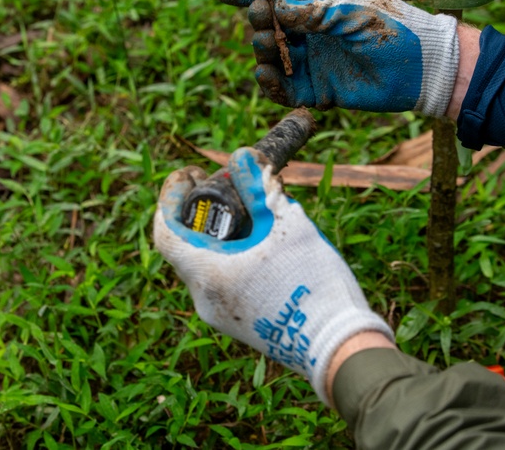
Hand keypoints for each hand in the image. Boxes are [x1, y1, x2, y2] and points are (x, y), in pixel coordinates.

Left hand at [153, 147, 393, 402]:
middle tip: (220, 184)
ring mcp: (221, 315)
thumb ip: (261, 189)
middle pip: (186, 245)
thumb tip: (244, 158)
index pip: (165, 231)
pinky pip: (223, 281)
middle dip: (199, 211)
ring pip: (206, 264)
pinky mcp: (240, 323)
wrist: (340, 347)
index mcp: (208, 275)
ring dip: (219, 234)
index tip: (190, 174)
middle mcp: (205, 300)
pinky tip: (262, 242)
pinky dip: (232, 255)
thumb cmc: (314, 286)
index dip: (170, 197)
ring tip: (250, 210)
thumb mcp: (288, 227)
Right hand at [216, 0, 459, 115]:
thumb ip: (309, 12)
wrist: (421, 70)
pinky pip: (284, 89)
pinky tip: (267, 77)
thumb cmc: (391, 29)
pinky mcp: (318, 90)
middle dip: (257, 23)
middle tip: (262, 23)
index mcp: (320, 0)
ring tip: (266, 53)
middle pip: (268, 24)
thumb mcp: (349, 12)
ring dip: (261, 54)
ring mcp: (314, 60)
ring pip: (271, 57)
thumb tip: (271, 8)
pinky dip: (271, 85)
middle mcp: (312, 29)